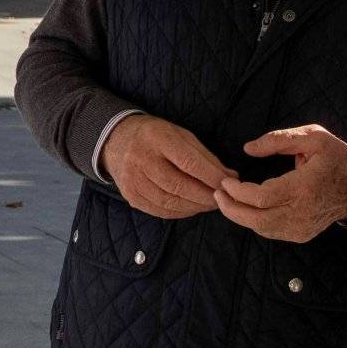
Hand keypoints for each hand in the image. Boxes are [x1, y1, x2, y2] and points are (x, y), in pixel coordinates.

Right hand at [100, 114, 234, 220]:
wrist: (116, 140)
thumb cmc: (155, 135)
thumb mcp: (180, 135)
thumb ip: (204, 156)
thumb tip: (230, 176)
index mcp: (157, 138)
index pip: (188, 162)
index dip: (211, 176)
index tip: (228, 184)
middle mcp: (141, 159)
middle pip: (178, 185)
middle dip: (205, 196)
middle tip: (223, 199)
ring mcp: (133, 180)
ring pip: (170, 202)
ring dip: (195, 207)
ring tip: (210, 204)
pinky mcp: (130, 195)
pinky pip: (159, 210)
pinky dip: (180, 212)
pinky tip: (192, 208)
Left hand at [214, 125, 346, 243]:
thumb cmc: (336, 158)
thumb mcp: (313, 137)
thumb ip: (279, 140)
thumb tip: (248, 148)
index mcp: (304, 187)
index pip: (262, 197)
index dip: (238, 192)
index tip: (225, 182)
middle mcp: (302, 212)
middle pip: (257, 219)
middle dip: (231, 209)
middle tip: (217, 195)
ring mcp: (303, 227)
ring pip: (262, 228)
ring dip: (240, 216)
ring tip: (227, 200)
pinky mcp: (302, 234)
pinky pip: (272, 232)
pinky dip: (255, 221)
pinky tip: (247, 208)